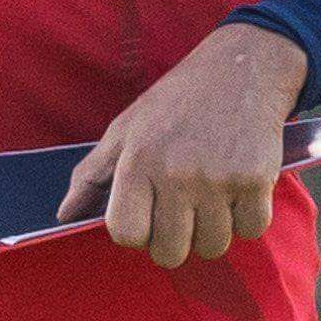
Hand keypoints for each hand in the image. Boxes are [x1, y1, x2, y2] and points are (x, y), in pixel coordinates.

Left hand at [70, 17, 307, 267]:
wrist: (244, 67)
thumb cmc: (178, 100)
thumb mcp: (126, 127)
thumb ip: (92, 174)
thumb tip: (64, 214)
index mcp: (137, 161)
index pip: (127, 235)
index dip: (138, 233)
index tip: (149, 216)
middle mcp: (176, 174)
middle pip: (170, 252)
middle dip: (176, 239)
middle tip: (183, 209)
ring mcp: (218, 179)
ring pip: (213, 246)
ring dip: (214, 230)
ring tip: (213, 197)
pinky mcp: (256, 180)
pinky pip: (251, 229)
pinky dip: (248, 217)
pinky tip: (239, 189)